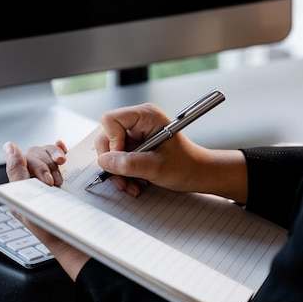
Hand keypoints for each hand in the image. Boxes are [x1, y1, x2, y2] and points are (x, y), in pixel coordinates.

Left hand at [3, 141, 89, 279]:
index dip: (37, 166)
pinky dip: (60, 149)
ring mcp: (47, 179)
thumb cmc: (51, 230)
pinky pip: (58, 156)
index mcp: (19, 187)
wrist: (76, 242)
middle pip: (36, 153)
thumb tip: (8, 146)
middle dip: (47, 166)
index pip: (23, 158)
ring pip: (47, 153)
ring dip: (55, 160)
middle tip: (55, 185)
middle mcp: (31, 181)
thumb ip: (16, 173)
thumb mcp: (27, 202)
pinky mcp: (63, 179)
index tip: (48, 183)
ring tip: (61, 179)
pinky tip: (64, 149)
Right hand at [95, 102, 248, 202]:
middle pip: (107, 137)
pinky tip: (136, 182)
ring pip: (110, 152)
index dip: (111, 140)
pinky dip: (124, 174)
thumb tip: (103, 161)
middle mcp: (138, 122)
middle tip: (123, 180)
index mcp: (146, 116)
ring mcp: (135, 135)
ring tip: (133, 185)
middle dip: (113, 162)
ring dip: (118, 172)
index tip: (121, 158)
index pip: (111, 120)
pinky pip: (118, 159)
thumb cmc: (186, 166)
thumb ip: (129, 164)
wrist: (198, 174)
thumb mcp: (156, 167)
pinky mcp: (135, 147)